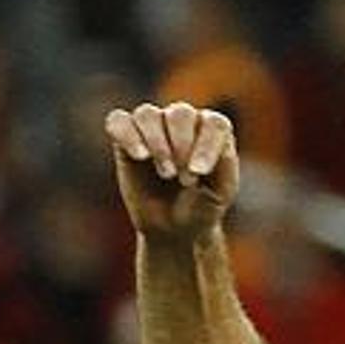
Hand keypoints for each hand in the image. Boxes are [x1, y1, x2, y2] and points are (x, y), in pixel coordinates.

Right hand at [105, 101, 240, 239]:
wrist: (174, 229)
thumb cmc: (202, 207)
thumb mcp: (222, 193)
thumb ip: (226, 166)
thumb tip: (216, 144)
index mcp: (211, 129)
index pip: (213, 123)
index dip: (207, 146)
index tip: (199, 173)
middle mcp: (182, 121)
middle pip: (180, 113)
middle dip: (181, 146)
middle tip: (184, 180)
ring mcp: (153, 126)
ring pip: (147, 114)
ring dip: (157, 143)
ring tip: (166, 173)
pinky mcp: (125, 137)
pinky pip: (118, 120)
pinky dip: (127, 135)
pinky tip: (140, 156)